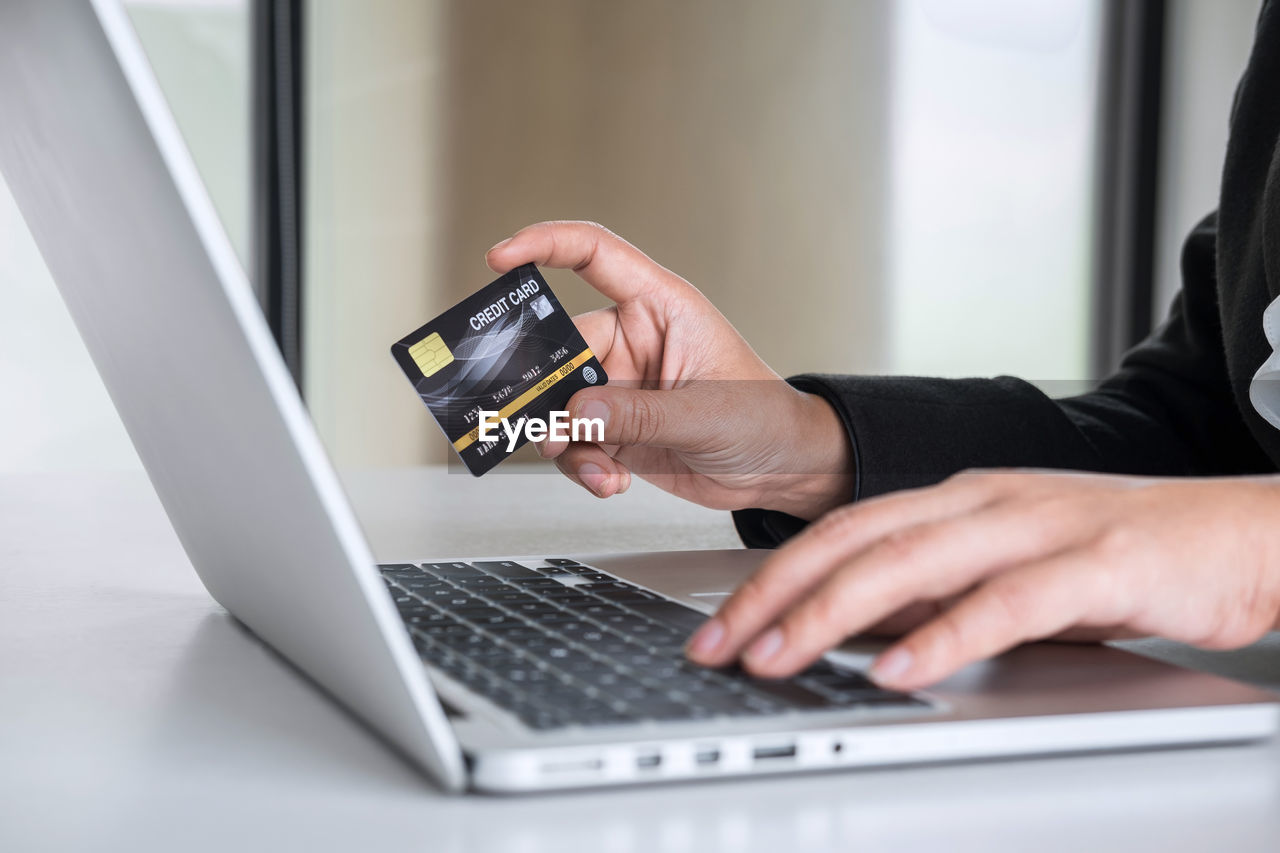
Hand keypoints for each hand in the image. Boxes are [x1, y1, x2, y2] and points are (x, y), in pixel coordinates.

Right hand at [486, 221, 853, 518]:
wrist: (781, 470)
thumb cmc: (764, 418)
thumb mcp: (704, 413)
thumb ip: (638, 415)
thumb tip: (577, 415)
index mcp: (660, 307)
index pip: (594, 255)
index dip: (544, 245)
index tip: (500, 259)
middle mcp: (633, 341)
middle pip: (561, 347)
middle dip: (544, 389)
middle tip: (540, 422)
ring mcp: (621, 386)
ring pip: (560, 403)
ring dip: (565, 439)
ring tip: (597, 466)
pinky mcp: (617, 428)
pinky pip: (575, 441)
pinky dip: (583, 465)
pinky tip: (612, 480)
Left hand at [685, 470, 1279, 687]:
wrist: (1242, 534)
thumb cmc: (1123, 553)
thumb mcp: (1011, 567)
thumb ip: (941, 588)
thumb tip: (858, 627)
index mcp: (958, 499)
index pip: (841, 531)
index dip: (770, 576)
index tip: (719, 625)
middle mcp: (984, 501)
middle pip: (854, 542)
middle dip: (774, 596)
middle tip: (719, 647)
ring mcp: (1037, 525)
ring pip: (910, 562)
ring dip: (830, 614)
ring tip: (776, 657)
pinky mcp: (1096, 562)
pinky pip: (1003, 601)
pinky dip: (943, 637)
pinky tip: (898, 669)